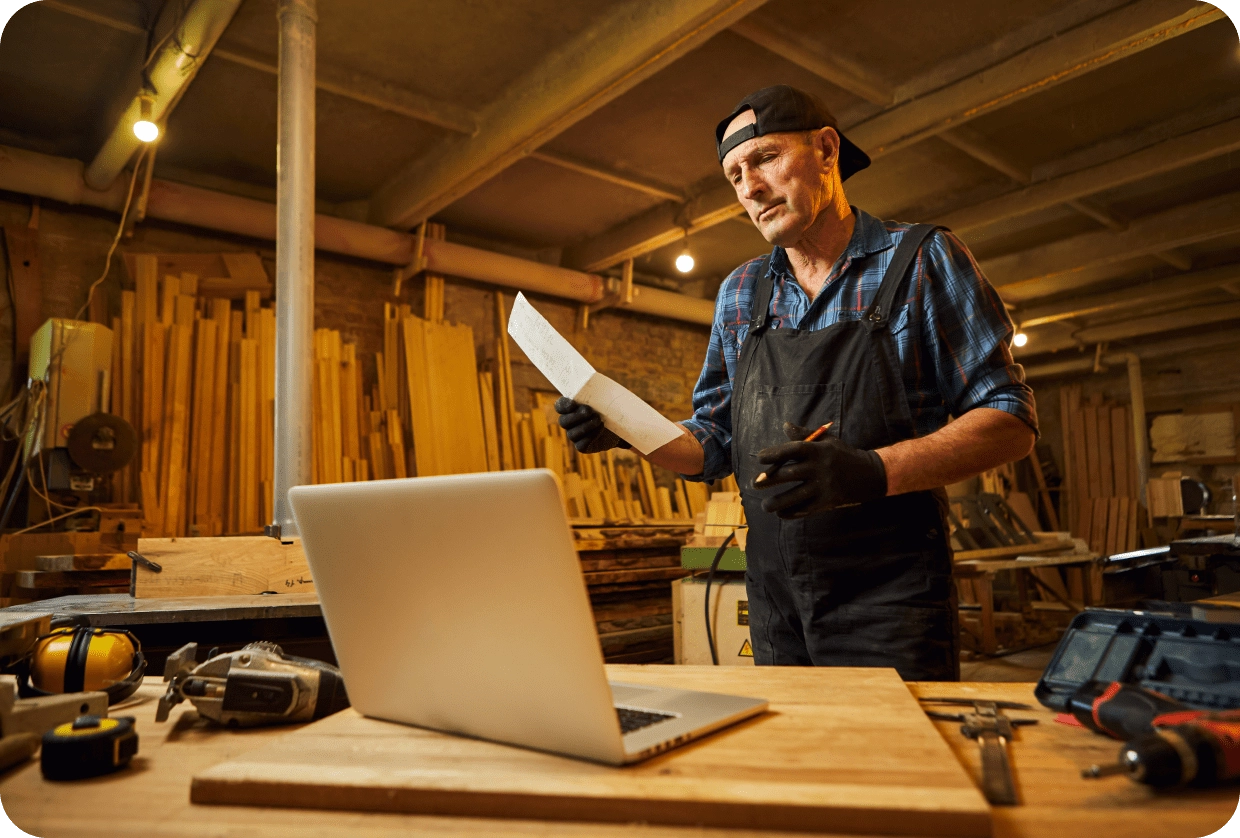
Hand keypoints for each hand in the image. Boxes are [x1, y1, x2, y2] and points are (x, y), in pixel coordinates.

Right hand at [555, 398, 630, 453]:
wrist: (619, 427)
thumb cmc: (610, 409)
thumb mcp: (605, 398)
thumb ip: (599, 391)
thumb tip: (599, 384)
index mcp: (571, 408)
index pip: (560, 406)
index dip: (564, 405)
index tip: (573, 403)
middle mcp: (569, 423)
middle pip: (564, 421)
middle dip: (576, 416)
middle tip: (590, 411)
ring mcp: (575, 435)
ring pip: (572, 434)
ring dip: (585, 426)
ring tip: (599, 420)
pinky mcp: (582, 446)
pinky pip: (581, 444)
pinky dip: (591, 436)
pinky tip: (600, 429)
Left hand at [754, 424, 886, 517]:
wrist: (869, 475)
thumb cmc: (842, 455)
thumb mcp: (827, 441)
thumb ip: (805, 435)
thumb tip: (784, 425)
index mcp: (818, 450)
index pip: (792, 450)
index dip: (774, 454)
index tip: (760, 458)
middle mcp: (820, 468)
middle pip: (789, 475)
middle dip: (768, 480)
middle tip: (754, 483)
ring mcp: (824, 487)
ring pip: (795, 497)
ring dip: (777, 502)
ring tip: (765, 505)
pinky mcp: (828, 502)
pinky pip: (805, 510)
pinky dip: (791, 513)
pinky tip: (781, 513)